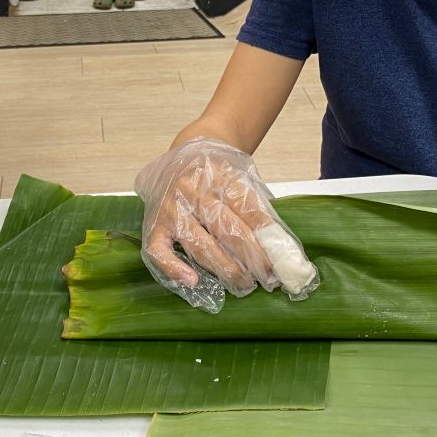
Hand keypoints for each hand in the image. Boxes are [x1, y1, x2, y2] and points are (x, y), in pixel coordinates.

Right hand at [135, 138, 318, 312]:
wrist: (184, 151)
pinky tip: (193, 281)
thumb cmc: (218, 172)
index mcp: (220, 174)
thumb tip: (280, 247)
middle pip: (227, 229)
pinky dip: (173, 268)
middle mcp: (193, 189)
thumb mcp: (242, 175)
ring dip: (225, 269)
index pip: (249, 210)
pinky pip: (159, 250)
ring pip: (199, 244)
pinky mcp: (154, 223)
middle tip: (268, 279)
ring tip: (245, 284)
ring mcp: (171, 207)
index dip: (267, 238)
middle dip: (252, 258)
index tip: (282, 262)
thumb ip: (257, 207)